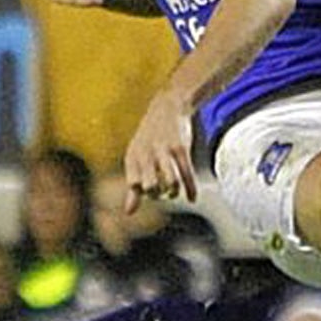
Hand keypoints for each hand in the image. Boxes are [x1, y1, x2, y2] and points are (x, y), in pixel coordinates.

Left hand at [123, 89, 196, 208]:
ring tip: (175, 191)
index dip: (143, 192)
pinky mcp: (180, 148)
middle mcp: (146, 154)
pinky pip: (186, 173)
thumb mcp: (137, 158)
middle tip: (163, 191)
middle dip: (158, 193)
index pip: (134, 184)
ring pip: (169, 181)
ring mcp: (164, 150)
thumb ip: (133, 187)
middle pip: (150, 186)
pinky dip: (191, 189)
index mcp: (133, 157)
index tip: (151, 189)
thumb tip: (128, 214)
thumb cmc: (150, 138)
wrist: (168, 106)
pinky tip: (192, 198)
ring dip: (173, 192)